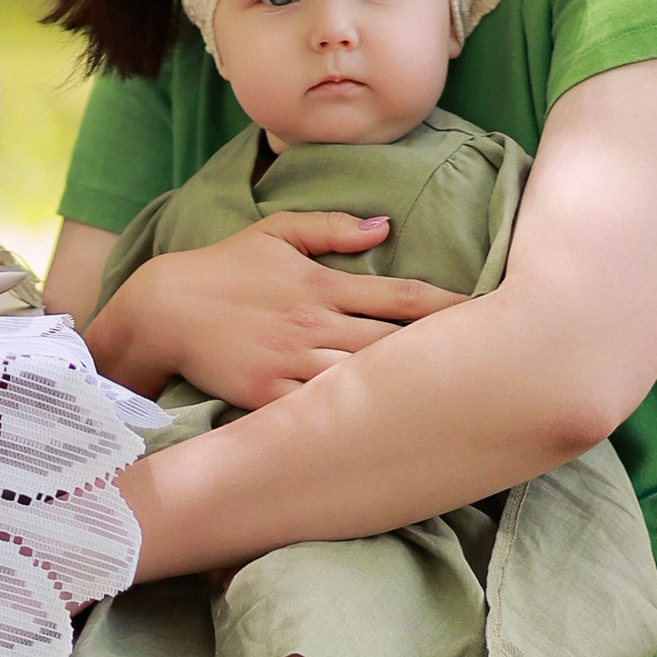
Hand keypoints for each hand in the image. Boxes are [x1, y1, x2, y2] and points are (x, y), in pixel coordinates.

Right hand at [86, 216, 462, 408]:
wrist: (163, 308)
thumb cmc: (222, 268)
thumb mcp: (275, 231)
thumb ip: (332, 227)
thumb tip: (385, 225)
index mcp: (322, 283)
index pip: (400, 295)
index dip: (448, 307)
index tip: (489, 314)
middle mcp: (314, 323)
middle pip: (393, 342)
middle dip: (442, 354)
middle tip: (493, 366)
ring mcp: (291, 361)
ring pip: (364, 379)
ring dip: (407, 390)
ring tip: (454, 403)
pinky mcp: (268, 394)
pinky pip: (320, 411)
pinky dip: (353, 420)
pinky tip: (388, 431)